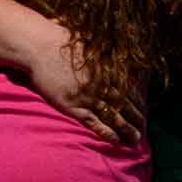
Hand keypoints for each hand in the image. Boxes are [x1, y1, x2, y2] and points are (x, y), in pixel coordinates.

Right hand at [28, 40, 146, 144]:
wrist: (38, 47)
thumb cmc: (58, 39)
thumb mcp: (86, 40)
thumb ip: (98, 49)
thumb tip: (105, 45)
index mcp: (107, 68)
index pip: (128, 87)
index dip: (137, 100)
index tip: (142, 107)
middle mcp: (102, 84)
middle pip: (125, 104)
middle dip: (136, 117)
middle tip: (143, 127)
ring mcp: (89, 97)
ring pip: (115, 117)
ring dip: (127, 130)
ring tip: (136, 140)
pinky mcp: (75, 107)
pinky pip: (96, 124)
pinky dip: (108, 133)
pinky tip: (117, 141)